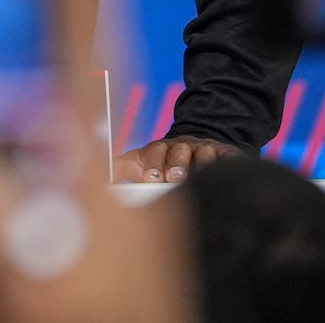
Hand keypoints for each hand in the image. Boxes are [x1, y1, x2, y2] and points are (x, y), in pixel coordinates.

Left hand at [115, 135, 239, 182]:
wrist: (196, 148)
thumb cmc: (161, 163)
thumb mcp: (138, 163)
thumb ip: (118, 168)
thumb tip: (96, 176)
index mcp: (158, 149)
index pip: (154, 153)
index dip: (153, 165)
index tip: (151, 179)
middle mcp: (181, 146)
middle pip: (179, 151)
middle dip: (176, 165)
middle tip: (175, 178)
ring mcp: (204, 149)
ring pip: (204, 152)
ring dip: (202, 163)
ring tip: (200, 176)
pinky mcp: (226, 154)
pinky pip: (228, 157)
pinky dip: (227, 164)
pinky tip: (225, 173)